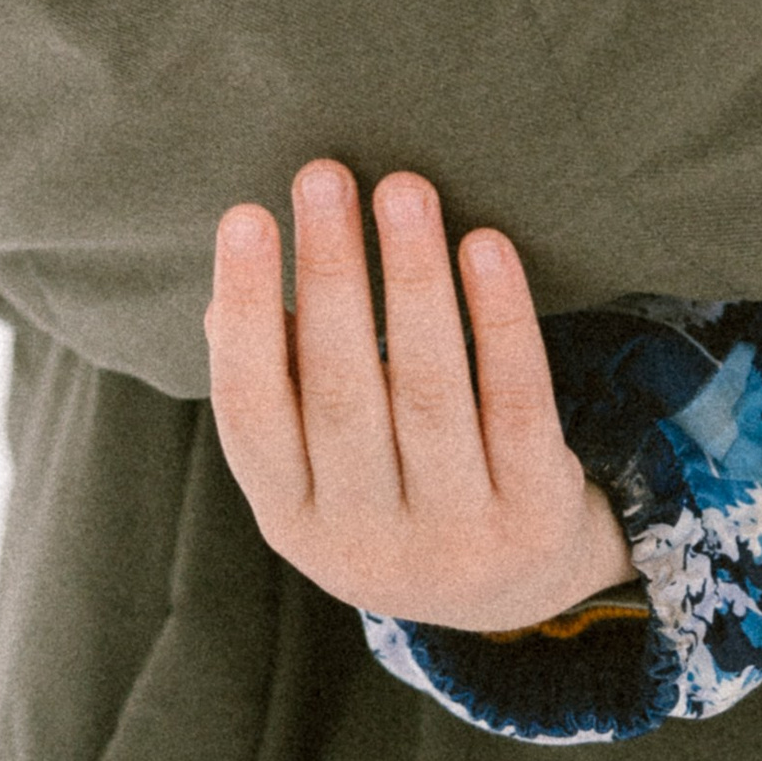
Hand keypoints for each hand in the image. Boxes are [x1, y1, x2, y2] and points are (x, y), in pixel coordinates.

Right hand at [205, 160, 637, 633]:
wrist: (507, 586)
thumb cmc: (385, 475)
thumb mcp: (315, 457)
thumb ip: (274, 380)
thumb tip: (228, 298)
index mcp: (292, 517)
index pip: (253, 412)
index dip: (247, 314)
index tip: (246, 215)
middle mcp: (366, 544)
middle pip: (342, 396)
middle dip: (331, 275)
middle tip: (323, 175)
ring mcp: (455, 541)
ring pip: (429, 394)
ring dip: (414, 280)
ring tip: (403, 188)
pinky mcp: (534, 520)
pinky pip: (518, 407)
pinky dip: (501, 322)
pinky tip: (485, 246)